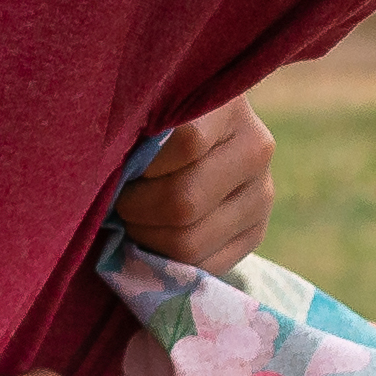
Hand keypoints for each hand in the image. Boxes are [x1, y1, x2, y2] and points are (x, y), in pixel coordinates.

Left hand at [119, 100, 275, 274]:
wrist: (194, 134)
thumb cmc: (152, 118)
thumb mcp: (144, 108)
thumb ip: (132, 128)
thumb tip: (114, 175)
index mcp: (228, 107)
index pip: (187, 144)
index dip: (143, 165)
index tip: (122, 164)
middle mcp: (256, 150)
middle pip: (184, 203)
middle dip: (136, 209)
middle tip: (120, 200)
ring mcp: (262, 194)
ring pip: (190, 243)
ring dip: (147, 237)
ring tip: (134, 217)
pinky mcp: (256, 232)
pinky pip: (203, 268)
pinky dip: (169, 261)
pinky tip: (157, 235)